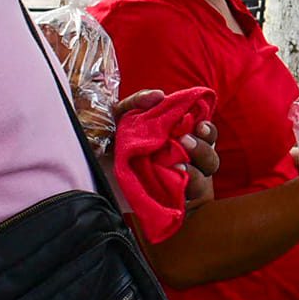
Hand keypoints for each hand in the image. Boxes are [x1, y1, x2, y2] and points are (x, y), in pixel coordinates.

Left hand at [111, 91, 221, 206]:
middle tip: (185, 142)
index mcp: (178, 140)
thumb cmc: (107, 140)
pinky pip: (186, 203)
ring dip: (197, 174)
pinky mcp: (167, 203)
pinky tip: (173, 185)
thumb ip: (137, 102)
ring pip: (203, 184)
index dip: (208, 131)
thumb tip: (159, 96)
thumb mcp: (119, 115)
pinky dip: (183, 194)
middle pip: (210, 160)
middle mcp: (183, 162)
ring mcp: (177, 185)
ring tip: (179, 167)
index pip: (205, 136)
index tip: (200, 125)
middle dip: (204, 150)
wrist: (87, 168)